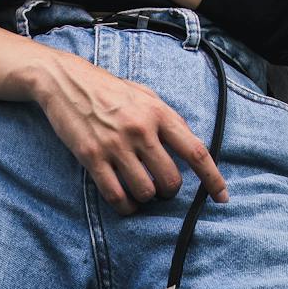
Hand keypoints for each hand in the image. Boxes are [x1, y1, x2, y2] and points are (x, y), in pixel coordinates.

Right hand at [28, 49, 228, 217]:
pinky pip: (116, 195)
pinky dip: (125, 207)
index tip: (222, 196)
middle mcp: (140, 130)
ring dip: (147, 199)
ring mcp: (115, 145)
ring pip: (145, 192)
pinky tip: (126, 204)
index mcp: (158, 113)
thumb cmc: (108, 89)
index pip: (195, 151)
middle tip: (162, 188)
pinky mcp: (92, 157)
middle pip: (170, 179)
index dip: (213, 178)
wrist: (65, 81)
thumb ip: (168, 118)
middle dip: (170, 191)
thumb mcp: (145, 95)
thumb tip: (190, 144)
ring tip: (141, 192)